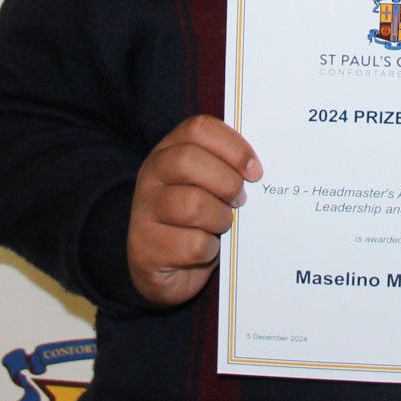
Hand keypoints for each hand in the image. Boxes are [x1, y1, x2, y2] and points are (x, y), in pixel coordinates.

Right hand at [127, 115, 262, 305]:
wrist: (168, 272)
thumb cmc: (198, 221)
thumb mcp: (209, 187)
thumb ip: (226, 169)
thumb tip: (257, 167)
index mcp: (169, 151)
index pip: (198, 129)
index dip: (233, 146)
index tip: (255, 171)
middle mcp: (151, 175)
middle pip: (188, 160)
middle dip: (226, 181)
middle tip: (240, 200)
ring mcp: (144, 211)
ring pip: (192, 204)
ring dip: (220, 218)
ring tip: (222, 225)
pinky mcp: (146, 247)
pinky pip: (191, 244)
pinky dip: (209, 249)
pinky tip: (206, 249)